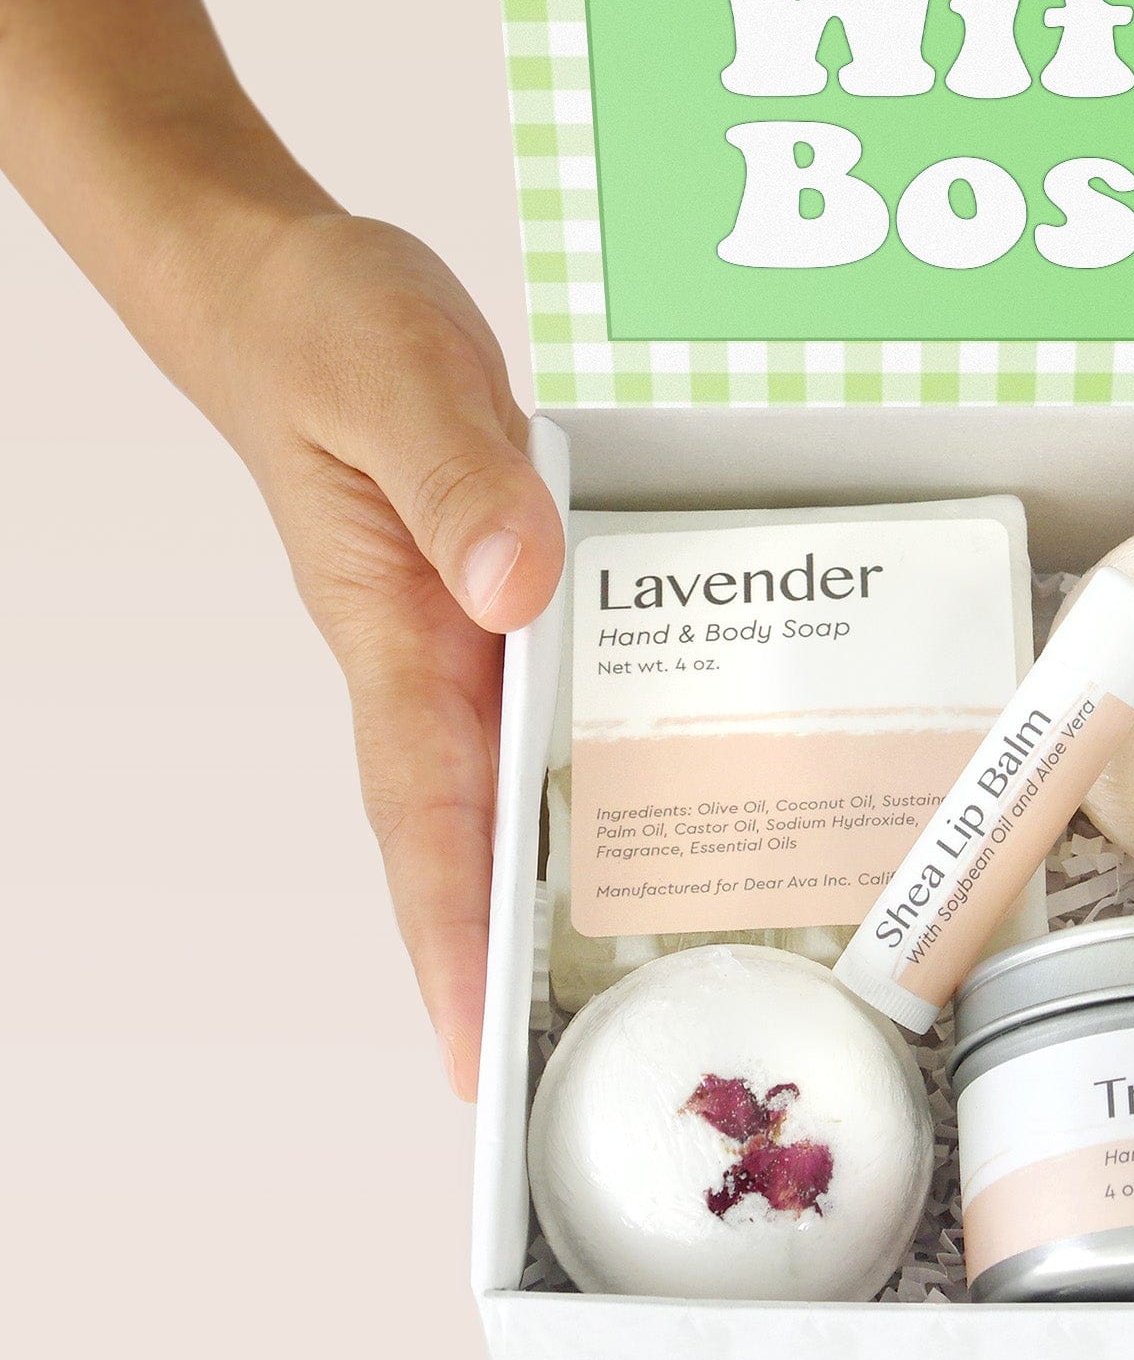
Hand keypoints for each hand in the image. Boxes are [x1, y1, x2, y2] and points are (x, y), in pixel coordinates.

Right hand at [201, 211, 563, 1098]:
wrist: (288, 282)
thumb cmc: (326, 328)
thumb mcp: (401, 380)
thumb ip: (457, 483)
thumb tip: (514, 590)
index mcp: (395, 630)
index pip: (425, 815)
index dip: (448, 938)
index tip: (471, 1056)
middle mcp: (423, 652)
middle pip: (457, 835)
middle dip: (491, 957)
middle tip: (546, 1077)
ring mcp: (453, 630)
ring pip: (496, 783)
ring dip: (529, 883)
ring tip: (599, 986)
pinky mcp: (484, 593)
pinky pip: (528, 704)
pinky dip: (561, 770)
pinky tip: (619, 800)